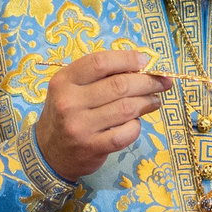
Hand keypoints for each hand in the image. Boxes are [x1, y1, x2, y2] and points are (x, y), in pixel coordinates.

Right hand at [32, 49, 166, 182]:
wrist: (48, 152)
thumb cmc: (66, 114)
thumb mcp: (71, 88)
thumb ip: (98, 77)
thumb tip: (140, 67)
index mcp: (64, 80)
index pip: (100, 62)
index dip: (128, 59)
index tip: (145, 61)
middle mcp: (70, 102)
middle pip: (119, 85)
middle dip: (147, 82)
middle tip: (162, 82)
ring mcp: (81, 126)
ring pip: (126, 108)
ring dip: (147, 102)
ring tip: (155, 100)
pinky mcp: (92, 147)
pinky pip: (125, 133)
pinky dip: (136, 126)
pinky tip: (137, 122)